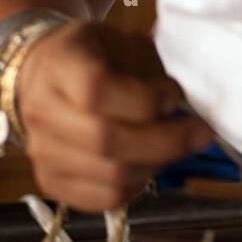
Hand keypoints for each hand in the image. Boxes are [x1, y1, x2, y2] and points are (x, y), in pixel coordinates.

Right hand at [15, 21, 212, 212]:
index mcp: (59, 64)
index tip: (174, 97)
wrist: (47, 76)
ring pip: (110, 177)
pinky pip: (104, 199)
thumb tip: (175, 110)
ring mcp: (41, 152)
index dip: (143, 100)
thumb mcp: (125, 42)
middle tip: (200, 133)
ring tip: (175, 146)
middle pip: (105, 140)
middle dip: (165, 141)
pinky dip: (138, 187)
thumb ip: (149, 72)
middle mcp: (41, 110)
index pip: (96, 91)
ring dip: (156, 164)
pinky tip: (149, 164)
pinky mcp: (51, 182)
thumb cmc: (96, 55)